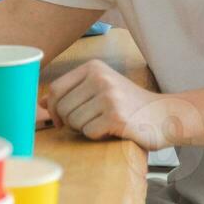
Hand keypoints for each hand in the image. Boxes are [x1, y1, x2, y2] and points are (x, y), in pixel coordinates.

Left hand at [43, 60, 197, 151]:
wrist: (165, 115)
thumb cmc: (128, 104)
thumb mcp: (100, 89)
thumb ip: (71, 93)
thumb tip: (38, 103)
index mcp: (93, 67)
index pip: (55, 89)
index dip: (52, 108)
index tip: (60, 119)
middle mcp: (100, 78)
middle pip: (62, 108)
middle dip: (71, 121)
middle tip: (92, 121)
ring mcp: (109, 97)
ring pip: (74, 122)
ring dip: (85, 129)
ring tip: (105, 123)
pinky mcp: (116, 117)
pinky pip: (89, 132)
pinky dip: (97, 136)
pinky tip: (113, 130)